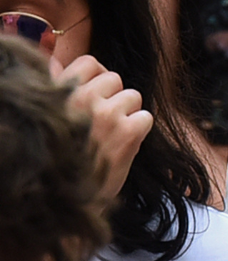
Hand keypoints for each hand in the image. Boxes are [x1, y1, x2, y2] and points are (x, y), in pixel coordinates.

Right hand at [54, 55, 152, 200]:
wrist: (65, 199)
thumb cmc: (59, 157)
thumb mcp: (49, 116)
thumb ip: (56, 88)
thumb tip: (57, 61)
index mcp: (58, 92)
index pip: (90, 63)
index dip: (97, 78)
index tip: (96, 96)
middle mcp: (80, 99)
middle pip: (115, 79)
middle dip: (114, 98)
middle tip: (104, 122)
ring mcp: (105, 115)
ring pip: (133, 96)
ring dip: (128, 114)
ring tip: (112, 134)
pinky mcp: (126, 132)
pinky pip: (146, 117)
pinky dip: (140, 130)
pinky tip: (124, 144)